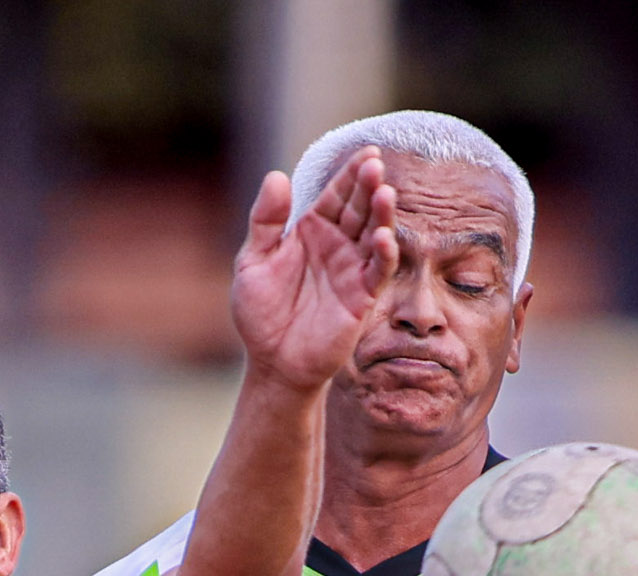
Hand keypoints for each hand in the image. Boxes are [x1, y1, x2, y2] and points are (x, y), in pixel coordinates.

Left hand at [227, 148, 398, 392]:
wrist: (272, 362)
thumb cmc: (260, 313)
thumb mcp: (252, 261)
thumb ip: (265, 221)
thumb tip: (276, 176)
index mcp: (312, 230)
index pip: (337, 194)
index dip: (350, 173)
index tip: (365, 152)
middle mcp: (337, 245)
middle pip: (359, 208)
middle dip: (368, 186)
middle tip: (375, 166)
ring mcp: (352, 270)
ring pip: (374, 235)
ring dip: (382, 214)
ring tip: (384, 192)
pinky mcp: (361, 298)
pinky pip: (378, 272)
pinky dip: (384, 255)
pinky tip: (384, 239)